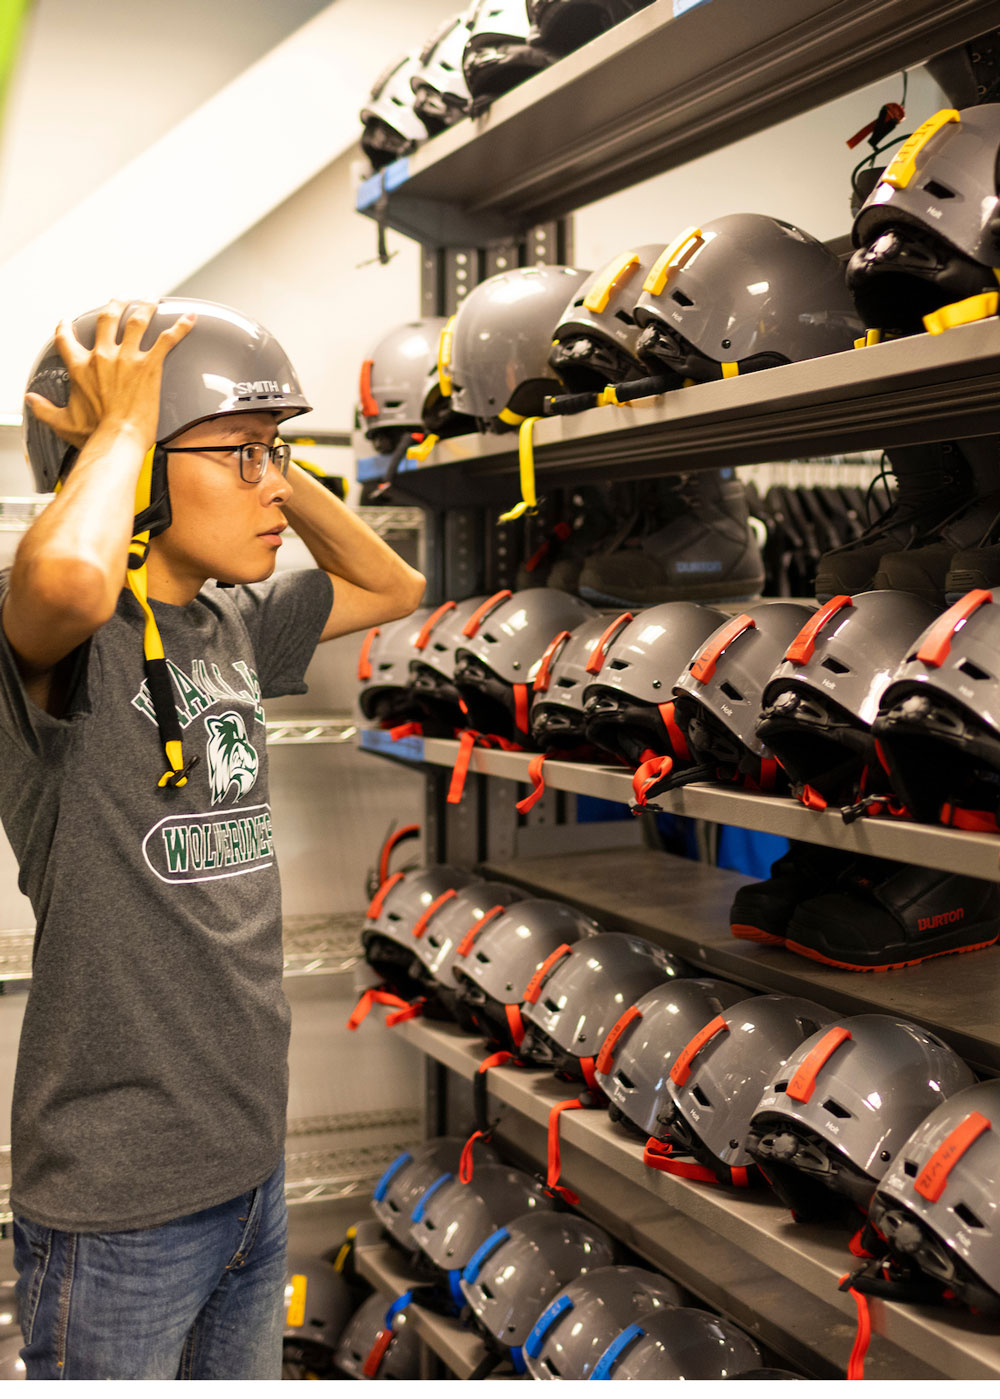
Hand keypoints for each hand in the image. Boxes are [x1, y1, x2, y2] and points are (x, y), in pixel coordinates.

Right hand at [24, 300, 195, 450]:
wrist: (119, 439)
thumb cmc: (94, 434)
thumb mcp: (63, 421)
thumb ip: (45, 409)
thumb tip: (31, 402)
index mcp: (81, 367)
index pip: (67, 340)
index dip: (65, 329)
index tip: (66, 322)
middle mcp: (103, 356)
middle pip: (108, 319)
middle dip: (115, 305)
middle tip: (120, 298)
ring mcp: (127, 358)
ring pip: (137, 322)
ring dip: (145, 307)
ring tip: (151, 299)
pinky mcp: (150, 365)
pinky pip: (168, 340)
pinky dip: (181, 327)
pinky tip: (190, 318)